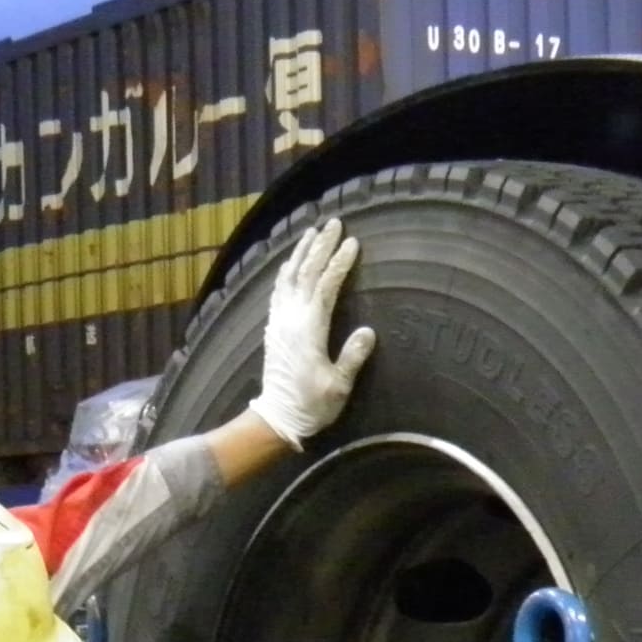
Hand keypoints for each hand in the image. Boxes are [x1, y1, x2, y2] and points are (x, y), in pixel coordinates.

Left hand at [251, 218, 377, 449]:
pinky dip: (286, 271)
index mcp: (309, 330)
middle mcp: (291, 319)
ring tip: (312, 232)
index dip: (339, 262)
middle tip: (334, 223)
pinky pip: (278, 290)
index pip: (326, 286)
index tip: (353, 242)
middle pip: (306, 273)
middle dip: (321, 246)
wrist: (278, 418)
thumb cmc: (312, 406)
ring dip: (301, 253)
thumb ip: (352, 357)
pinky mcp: (273, 327)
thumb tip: (368, 332)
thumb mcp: (338, 386)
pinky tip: (290, 262)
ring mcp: (279, 321)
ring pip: (288, 277)